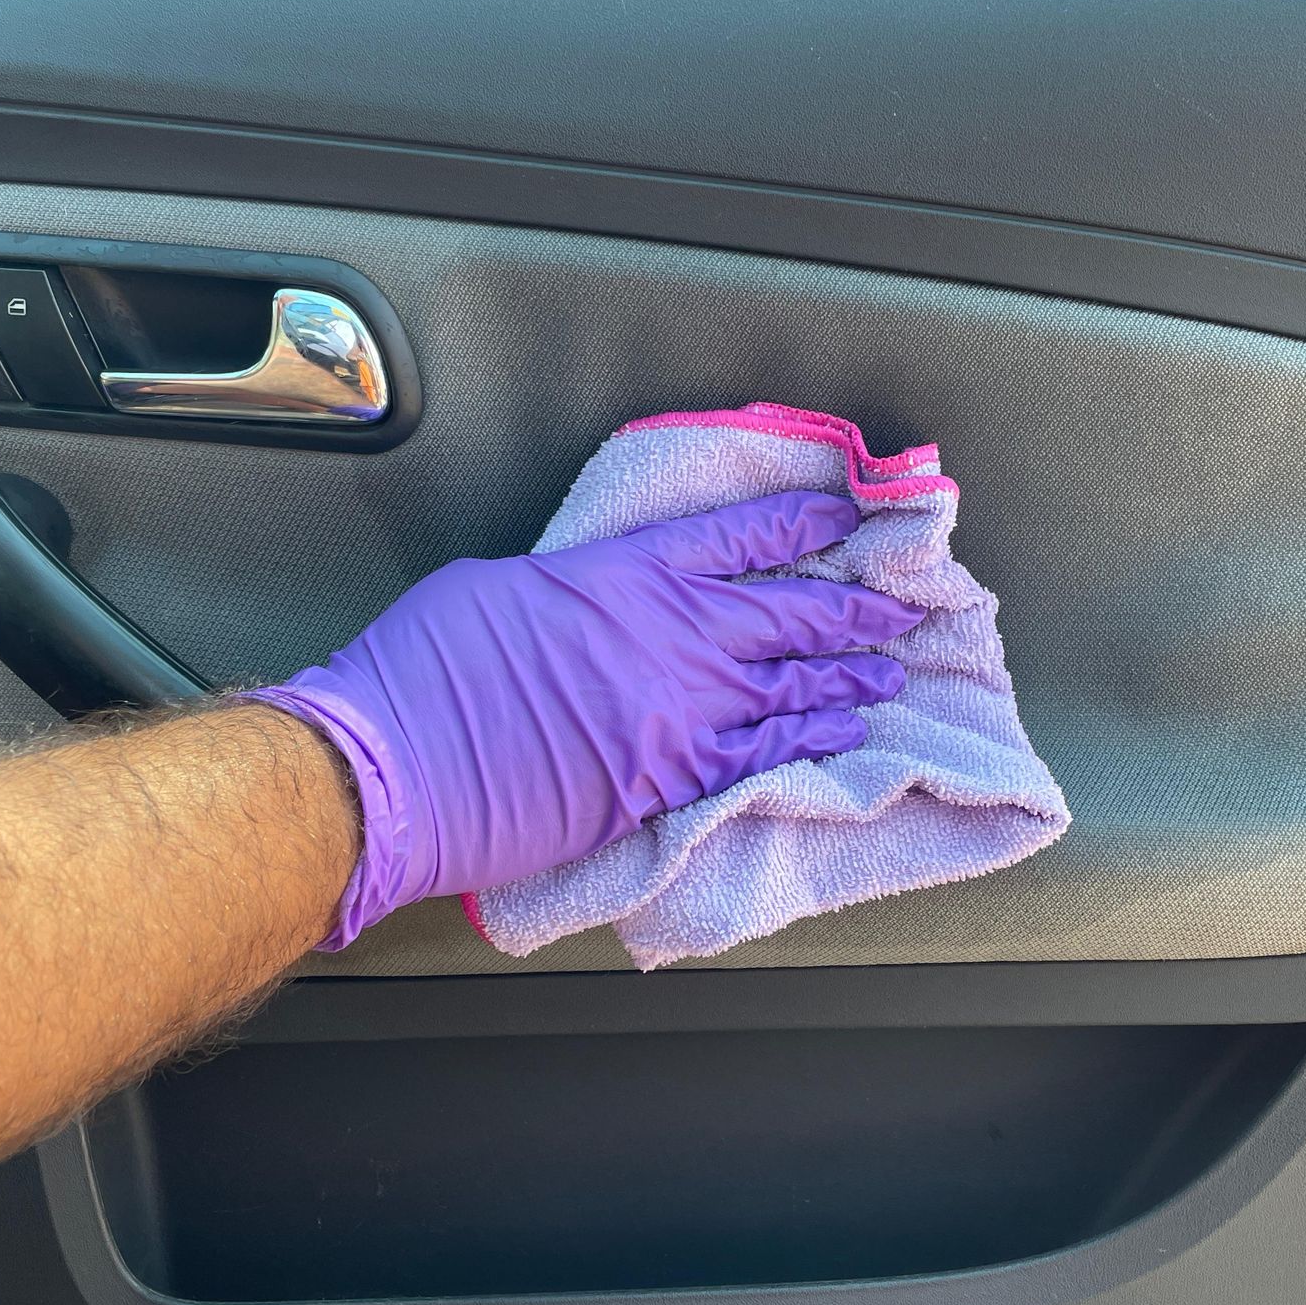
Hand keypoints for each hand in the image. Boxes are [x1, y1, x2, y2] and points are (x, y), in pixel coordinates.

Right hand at [251, 491, 924, 945]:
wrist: (401, 765)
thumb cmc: (428, 668)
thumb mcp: (501, 585)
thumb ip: (574, 585)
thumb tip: (602, 598)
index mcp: (624, 574)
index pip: (738, 539)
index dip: (801, 527)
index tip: (846, 521)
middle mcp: (668, 638)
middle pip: (785, 615)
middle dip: (852, 609)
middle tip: (904, 605)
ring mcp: (674, 715)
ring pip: (786, 689)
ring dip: (846, 680)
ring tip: (890, 674)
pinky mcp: (662, 783)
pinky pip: (757, 759)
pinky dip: (807, 745)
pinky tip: (842, 739)